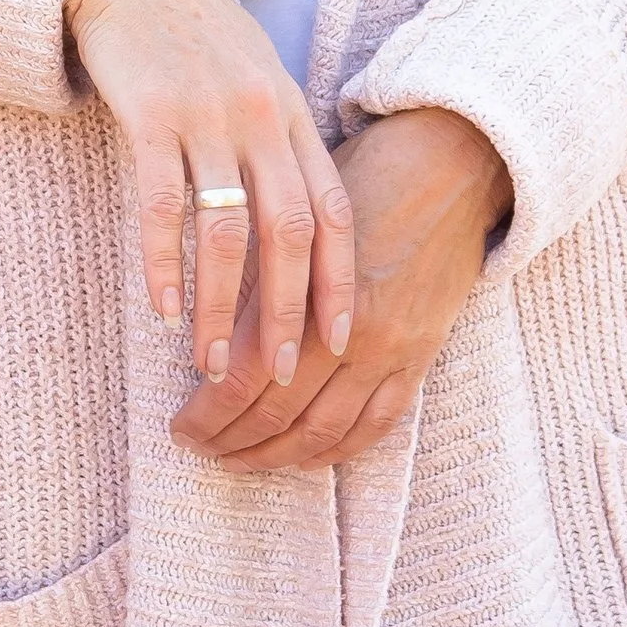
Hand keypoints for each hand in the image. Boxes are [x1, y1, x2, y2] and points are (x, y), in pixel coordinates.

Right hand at [63, 0, 354, 390]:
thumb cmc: (187, 30)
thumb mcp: (252, 76)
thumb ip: (275, 140)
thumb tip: (293, 223)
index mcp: (290, 112)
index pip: (333, 211)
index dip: (340, 281)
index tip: (339, 342)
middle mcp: (259, 114)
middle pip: (290, 231)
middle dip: (287, 312)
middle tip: (277, 374)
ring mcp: (206, 113)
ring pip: (227, 230)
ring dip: (220, 306)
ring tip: (209, 362)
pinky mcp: (150, 112)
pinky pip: (163, 204)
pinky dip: (164, 264)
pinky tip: (161, 310)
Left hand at [171, 105, 511, 472]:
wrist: (448, 167)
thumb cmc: (361, 180)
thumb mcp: (293, 219)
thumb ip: (255, 280)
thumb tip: (207, 340)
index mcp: (309, 290)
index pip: (244, 377)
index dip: (206, 413)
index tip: (177, 425)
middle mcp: (351, 329)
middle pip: (278, 411)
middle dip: (229, 439)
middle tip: (196, 447)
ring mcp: (392, 350)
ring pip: (324, 431)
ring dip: (274, 456)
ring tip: (238, 459)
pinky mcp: (421, 358)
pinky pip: (378, 426)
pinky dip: (337, 451)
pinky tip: (304, 458)